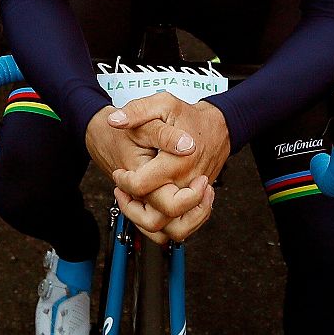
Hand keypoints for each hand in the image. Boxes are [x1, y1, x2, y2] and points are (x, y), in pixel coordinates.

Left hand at [109, 94, 231, 242]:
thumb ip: (138, 111)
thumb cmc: (189, 116)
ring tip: (134, 203)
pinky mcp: (197, 203)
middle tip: (123, 190)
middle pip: (158, 216)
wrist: (219, 127)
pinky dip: (164, 227)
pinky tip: (150, 208)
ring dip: (147, 223)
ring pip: (172, 230)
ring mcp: (193, 197)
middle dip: (132, 209)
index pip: (142, 186)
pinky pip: (181, 228)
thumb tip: (115, 121)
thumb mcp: (163, 104)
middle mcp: (187, 183)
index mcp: (176, 162)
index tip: (119, 173)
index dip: (124, 182)